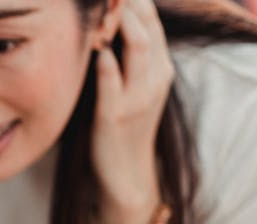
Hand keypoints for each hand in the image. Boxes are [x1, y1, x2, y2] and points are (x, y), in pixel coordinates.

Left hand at [91, 0, 174, 223]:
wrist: (127, 173)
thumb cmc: (124, 124)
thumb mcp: (136, 86)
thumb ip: (130, 56)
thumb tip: (113, 20)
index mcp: (160, 67)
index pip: (152, 20)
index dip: (138, 0)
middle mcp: (155, 77)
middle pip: (147, 26)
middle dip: (130, 2)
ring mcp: (138, 96)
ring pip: (137, 47)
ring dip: (121, 21)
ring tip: (107, 3)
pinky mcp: (115, 115)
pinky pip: (112, 83)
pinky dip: (105, 62)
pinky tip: (96, 48)